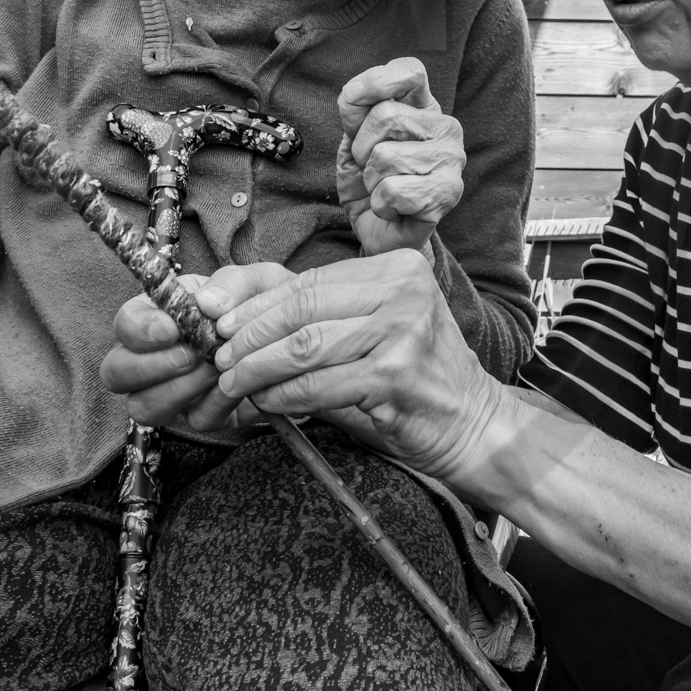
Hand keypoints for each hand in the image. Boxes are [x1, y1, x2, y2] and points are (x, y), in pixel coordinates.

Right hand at [101, 269, 292, 430]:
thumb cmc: (266, 303)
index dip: (140, 330)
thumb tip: (207, 302)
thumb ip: (232, 283)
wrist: (298, 339)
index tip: (172, 328)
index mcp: (159, 314)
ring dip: (178, 390)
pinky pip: (195, 420)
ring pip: (143, 406)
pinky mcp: (202, 413)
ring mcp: (174, 389)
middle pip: (116, 372)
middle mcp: (155, 354)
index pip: (124, 324)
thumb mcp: (256, 281)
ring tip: (214, 369)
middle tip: (191, 355)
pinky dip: (215, 404)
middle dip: (150, 367)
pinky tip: (236, 386)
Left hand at [207, 252, 505, 485]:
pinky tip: (265, 402)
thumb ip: (322, 312)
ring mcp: (402, 333)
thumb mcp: (375, 324)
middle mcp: (403, 292)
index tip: (220, 322)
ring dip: (257, 367)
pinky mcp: (394, 377)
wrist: (472, 423)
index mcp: (396, 268)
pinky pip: (318, 384)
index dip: (256, 303)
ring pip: (303, 346)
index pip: (308, 281)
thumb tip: (237, 311)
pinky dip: (283, 396)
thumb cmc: (412, 374)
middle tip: (218, 354)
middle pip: (301, 308)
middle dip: (249, 334)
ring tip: (233, 380)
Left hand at [337, 58, 465, 255]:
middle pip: (387, 115)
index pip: (410, 71)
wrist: (380, 232)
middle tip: (370, 167)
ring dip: (371, 180)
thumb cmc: (370, 182)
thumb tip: (353, 95)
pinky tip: (393, 208)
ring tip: (383, 189)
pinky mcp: (448, 193)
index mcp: (423, 107)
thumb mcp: (352, 141)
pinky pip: (393, 190)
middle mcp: (444, 127)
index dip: (376, 81)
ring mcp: (451, 160)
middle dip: (362, 147)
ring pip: (386, 157)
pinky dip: (380, 204)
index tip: (352, 99)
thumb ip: (354, 113)